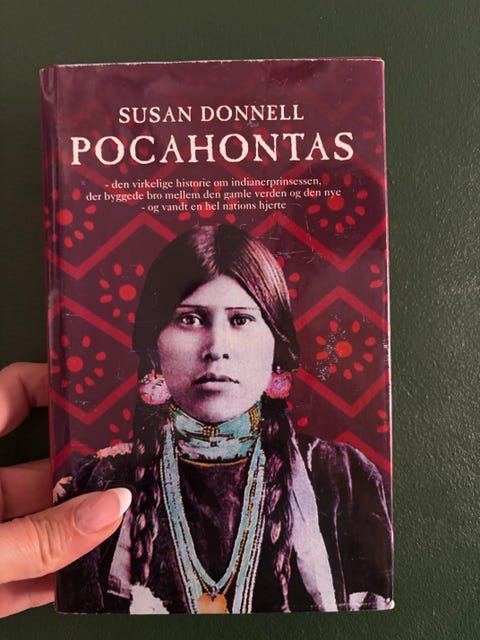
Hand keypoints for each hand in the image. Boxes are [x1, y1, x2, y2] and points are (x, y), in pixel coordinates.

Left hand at [0, 363, 131, 617]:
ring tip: (139, 523)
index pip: (9, 395)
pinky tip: (103, 579)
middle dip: (93, 470)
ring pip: (44, 524)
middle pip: (42, 466)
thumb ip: (40, 538)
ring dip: (88, 530)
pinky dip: (66, 577)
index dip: (53, 384)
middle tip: (142, 464)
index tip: (104, 387)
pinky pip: (34, 572)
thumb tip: (114, 508)